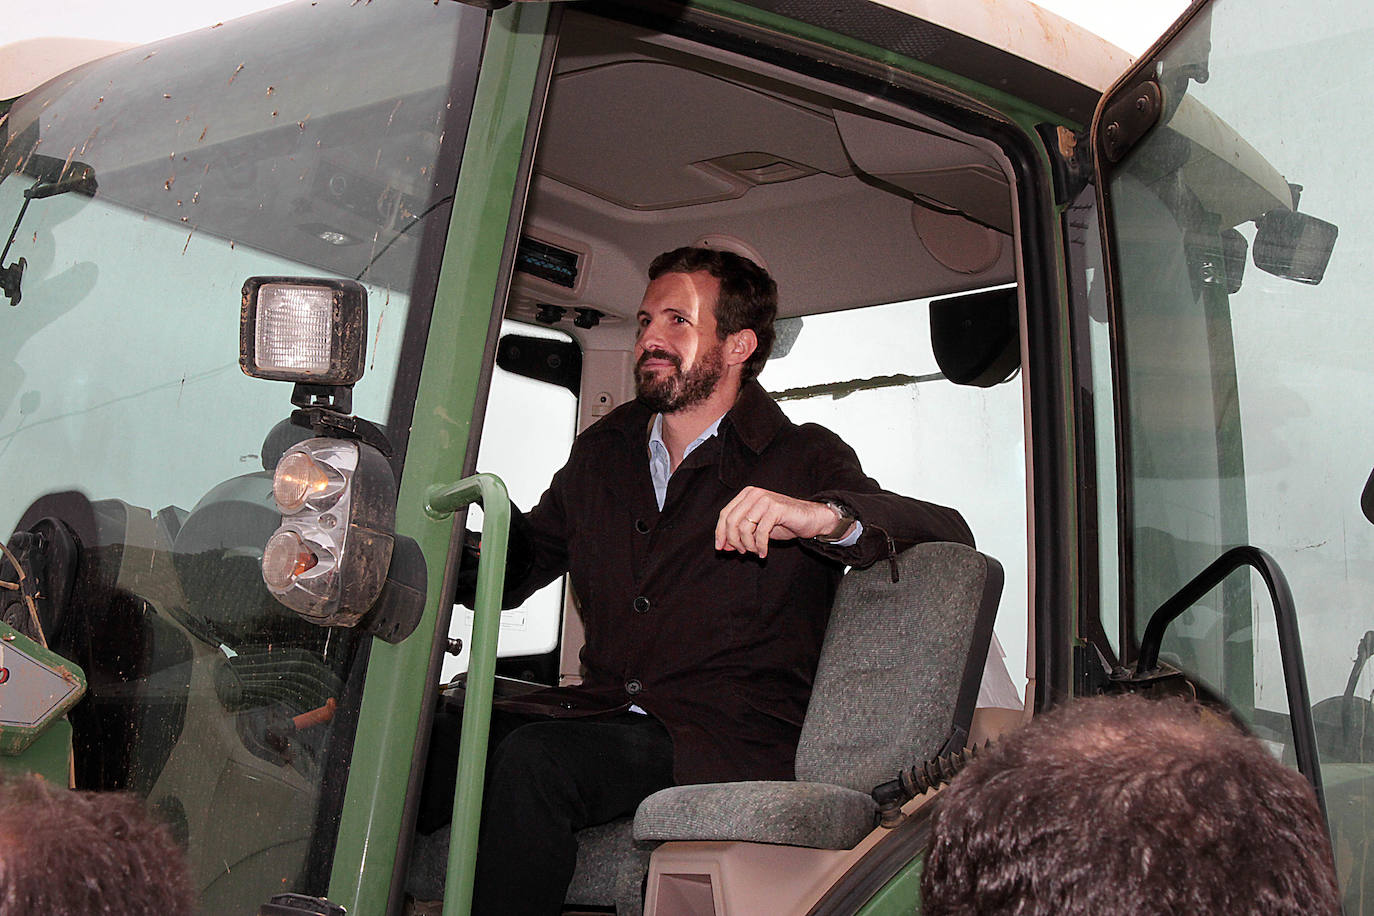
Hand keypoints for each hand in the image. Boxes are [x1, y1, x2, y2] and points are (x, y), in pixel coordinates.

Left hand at [715, 487, 848, 557]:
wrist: (809, 519)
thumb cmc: (783, 523)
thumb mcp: (757, 529)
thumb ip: (740, 534)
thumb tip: (723, 547)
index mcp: (747, 495)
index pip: (725, 514)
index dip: (720, 533)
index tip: (721, 548)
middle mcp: (754, 494)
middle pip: (731, 521)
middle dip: (733, 541)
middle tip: (742, 553)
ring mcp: (765, 499)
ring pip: (744, 527)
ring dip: (748, 545)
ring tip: (756, 552)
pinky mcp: (776, 508)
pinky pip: (760, 532)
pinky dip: (760, 547)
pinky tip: (764, 553)